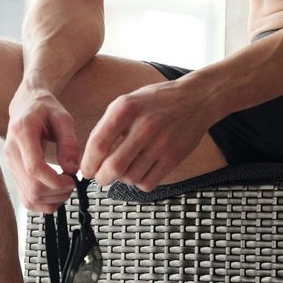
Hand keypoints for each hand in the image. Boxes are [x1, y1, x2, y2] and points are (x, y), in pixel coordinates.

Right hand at [5, 85, 80, 212]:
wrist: (26, 105)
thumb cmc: (45, 109)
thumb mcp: (63, 117)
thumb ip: (69, 142)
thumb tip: (72, 169)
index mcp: (22, 133)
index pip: (34, 168)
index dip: (55, 181)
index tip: (72, 180)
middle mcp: (11, 151)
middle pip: (31, 187)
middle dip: (57, 192)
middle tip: (72, 183)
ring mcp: (10, 164)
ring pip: (28, 197)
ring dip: (52, 200)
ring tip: (66, 187)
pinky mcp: (14, 173)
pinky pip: (26, 198)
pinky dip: (44, 202)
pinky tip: (56, 192)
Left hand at [78, 77, 214, 190]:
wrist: (196, 99)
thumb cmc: (156, 101)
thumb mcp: (127, 102)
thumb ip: (107, 126)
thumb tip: (90, 156)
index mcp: (126, 109)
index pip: (98, 143)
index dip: (88, 163)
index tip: (86, 170)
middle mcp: (144, 126)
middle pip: (113, 167)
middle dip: (102, 177)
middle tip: (101, 176)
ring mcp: (161, 144)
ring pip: (130, 178)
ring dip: (122, 179)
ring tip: (124, 169)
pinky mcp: (174, 158)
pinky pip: (148, 183)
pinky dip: (139, 182)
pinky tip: (139, 171)